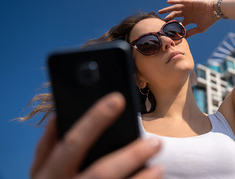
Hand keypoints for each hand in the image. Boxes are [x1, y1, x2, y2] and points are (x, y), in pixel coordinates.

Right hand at [30, 92, 162, 178]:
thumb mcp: (40, 169)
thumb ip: (48, 144)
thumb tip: (59, 115)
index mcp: (50, 172)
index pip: (73, 142)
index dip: (95, 120)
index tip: (117, 100)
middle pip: (102, 171)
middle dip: (131, 156)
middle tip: (155, 143)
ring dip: (142, 178)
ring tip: (158, 167)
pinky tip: (153, 177)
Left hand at [158, 0, 217, 37]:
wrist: (215, 11)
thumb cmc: (209, 20)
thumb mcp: (199, 28)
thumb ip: (191, 32)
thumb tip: (183, 38)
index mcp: (189, 20)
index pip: (178, 23)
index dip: (173, 27)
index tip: (166, 31)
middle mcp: (187, 13)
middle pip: (175, 16)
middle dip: (168, 18)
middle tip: (161, 21)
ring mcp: (187, 8)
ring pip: (175, 8)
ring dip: (168, 9)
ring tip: (160, 11)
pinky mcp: (189, 2)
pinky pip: (180, 1)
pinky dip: (174, 1)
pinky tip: (168, 2)